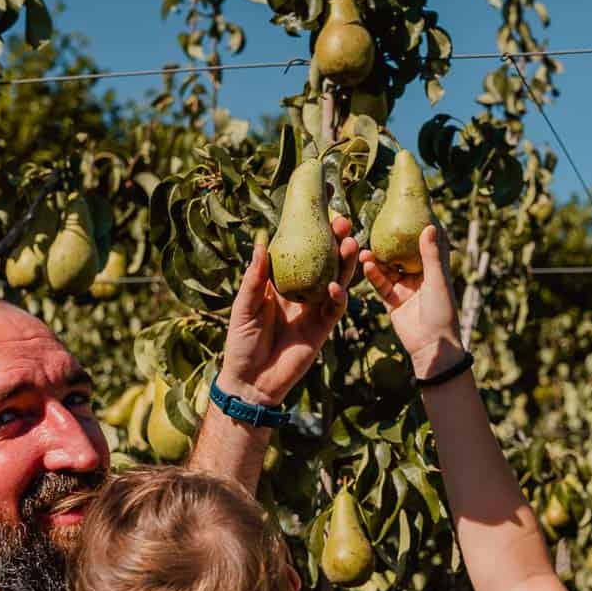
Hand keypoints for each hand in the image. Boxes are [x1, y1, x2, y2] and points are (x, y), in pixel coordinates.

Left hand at [219, 215, 358, 405]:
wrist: (252, 380)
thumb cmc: (242, 341)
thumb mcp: (244, 306)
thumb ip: (255, 278)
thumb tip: (259, 243)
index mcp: (281, 282)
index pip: (300, 251)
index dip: (311, 232)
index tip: (321, 210)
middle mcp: (302, 291)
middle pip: (324, 262)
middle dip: (336, 242)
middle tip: (343, 222)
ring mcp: (314, 309)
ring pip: (336, 280)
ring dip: (344, 263)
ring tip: (350, 243)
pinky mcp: (323, 328)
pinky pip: (335, 308)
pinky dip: (337, 296)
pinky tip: (336, 286)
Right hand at [360, 225, 463, 378]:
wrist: (431, 347)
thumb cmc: (442, 312)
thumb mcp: (437, 281)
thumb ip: (431, 255)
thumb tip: (430, 225)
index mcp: (434, 269)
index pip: (427, 242)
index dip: (420, 225)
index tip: (410, 205)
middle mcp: (418, 276)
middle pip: (402, 253)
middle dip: (389, 240)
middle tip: (377, 223)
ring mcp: (404, 287)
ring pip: (387, 267)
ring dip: (376, 258)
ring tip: (365, 248)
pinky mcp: (392, 300)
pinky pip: (380, 284)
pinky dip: (373, 274)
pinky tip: (365, 264)